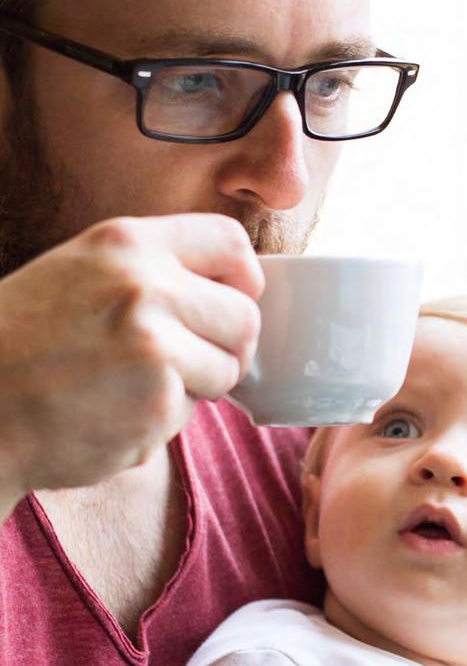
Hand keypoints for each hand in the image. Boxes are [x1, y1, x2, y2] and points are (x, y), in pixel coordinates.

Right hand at [0, 214, 261, 502]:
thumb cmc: (23, 342)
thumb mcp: (81, 271)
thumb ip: (152, 270)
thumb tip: (231, 293)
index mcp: (128, 244)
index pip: (231, 242)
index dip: (242, 280)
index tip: (228, 303)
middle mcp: (146, 287)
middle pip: (245, 316)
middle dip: (224, 346)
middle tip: (183, 362)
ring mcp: (154, 347)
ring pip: (226, 370)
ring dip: (193, 387)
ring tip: (132, 386)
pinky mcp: (154, 405)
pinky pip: (190, 414)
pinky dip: (159, 422)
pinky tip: (110, 413)